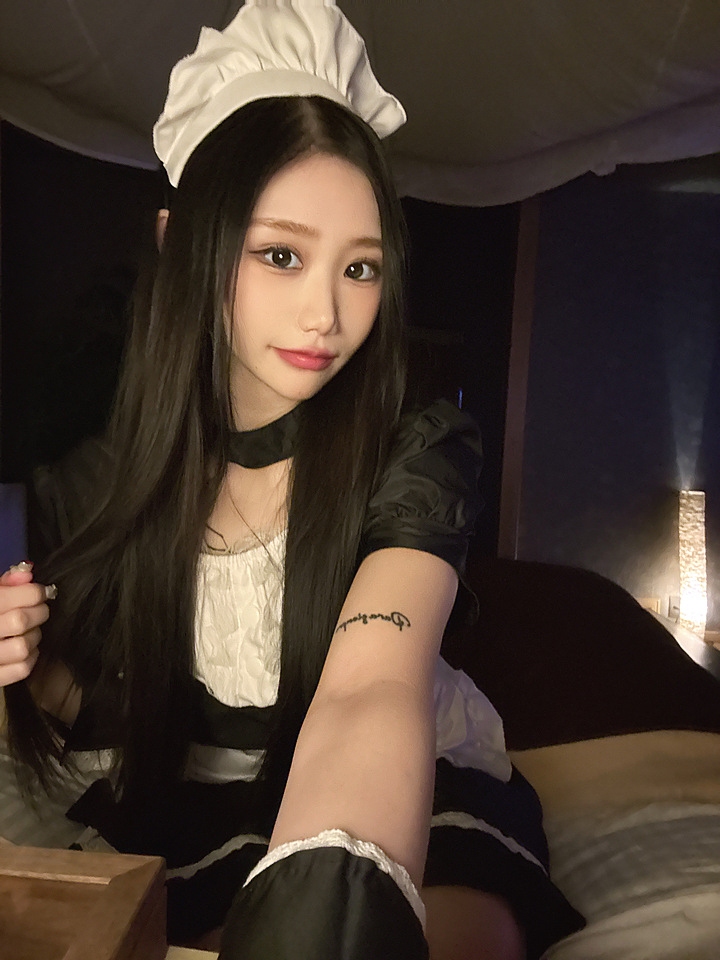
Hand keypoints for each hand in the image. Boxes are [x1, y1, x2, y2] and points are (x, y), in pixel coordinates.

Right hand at [0, 562, 54, 686]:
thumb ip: (3, 584)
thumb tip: (27, 573)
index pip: (23, 596)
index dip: (38, 592)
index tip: (41, 592)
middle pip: (22, 621)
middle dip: (39, 613)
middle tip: (38, 611)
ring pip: (23, 646)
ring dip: (33, 637)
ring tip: (28, 631)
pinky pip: (22, 668)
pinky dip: (29, 658)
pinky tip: (23, 648)